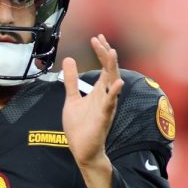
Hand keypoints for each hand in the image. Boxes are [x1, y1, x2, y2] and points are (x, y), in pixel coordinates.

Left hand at [62, 34, 124, 187]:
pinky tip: (118, 83)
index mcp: (98, 91)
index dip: (101, 52)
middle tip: (100, 39)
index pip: (103, 67)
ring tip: (111, 52)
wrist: (82, 149)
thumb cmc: (80, 126)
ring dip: (112, 68)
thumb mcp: (71, 98)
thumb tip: (69, 60)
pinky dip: (114, 93)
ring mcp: (106, 106)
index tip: (96, 38)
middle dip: (106, 54)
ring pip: (113, 83)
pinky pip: (110, 104)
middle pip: (110, 70)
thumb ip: (71, 80)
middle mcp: (105, 96)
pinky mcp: (104, 118)